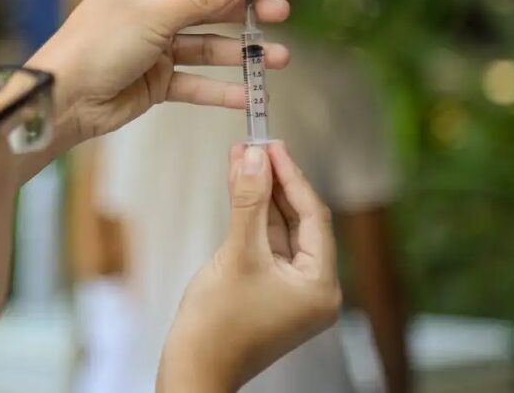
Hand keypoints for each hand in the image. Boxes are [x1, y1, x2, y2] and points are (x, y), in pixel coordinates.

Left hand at [28, 0, 289, 142]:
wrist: (65, 98)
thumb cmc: (98, 45)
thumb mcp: (153, 16)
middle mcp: (151, 10)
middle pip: (209, 7)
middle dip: (246, 12)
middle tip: (281, 13)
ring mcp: (155, 47)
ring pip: (207, 47)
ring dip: (241, 53)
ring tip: (279, 59)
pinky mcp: (156, 81)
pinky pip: (194, 82)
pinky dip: (219, 88)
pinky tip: (248, 94)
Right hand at [157, 142, 340, 391]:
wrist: (193, 371)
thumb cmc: (216, 324)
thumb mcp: (235, 252)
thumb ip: (248, 201)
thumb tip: (255, 156)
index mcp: (321, 286)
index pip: (314, 216)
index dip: (291, 176)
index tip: (272, 144)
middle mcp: (314, 290)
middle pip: (298, 221)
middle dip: (273, 183)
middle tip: (254, 145)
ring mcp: (292, 293)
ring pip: (279, 231)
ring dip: (259, 197)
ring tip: (240, 157)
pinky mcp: (270, 293)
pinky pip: (266, 246)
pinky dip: (252, 220)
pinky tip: (237, 189)